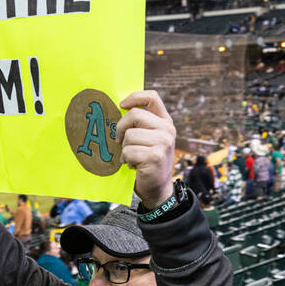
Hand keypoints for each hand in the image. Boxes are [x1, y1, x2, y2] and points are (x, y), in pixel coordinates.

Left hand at [116, 91, 176, 206]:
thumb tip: (117, 109)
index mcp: (165, 121)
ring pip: (130, 135)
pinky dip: (126, 159)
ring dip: (124, 148)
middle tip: (119, 140)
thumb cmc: (147, 161)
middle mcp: (167, 130)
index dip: (134, 97)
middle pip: (135, 114)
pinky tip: (133, 165)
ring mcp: (163, 142)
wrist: (157, 188)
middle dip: (121, 127)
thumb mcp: (147, 138)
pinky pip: (129, 151)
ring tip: (131, 157)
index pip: (151, 97)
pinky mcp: (156, 156)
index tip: (121, 105)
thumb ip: (139, 124)